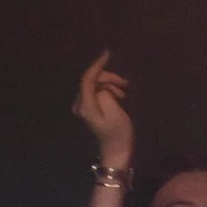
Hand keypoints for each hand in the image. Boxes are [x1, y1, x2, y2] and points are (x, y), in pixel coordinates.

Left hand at [72, 53, 134, 170]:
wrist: (116, 153)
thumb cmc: (118, 135)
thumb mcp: (116, 113)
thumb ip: (106, 95)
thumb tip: (103, 87)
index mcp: (85, 105)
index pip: (87, 78)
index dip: (97, 64)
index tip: (108, 53)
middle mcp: (80, 104)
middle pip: (92, 80)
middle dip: (108, 78)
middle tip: (126, 84)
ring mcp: (83, 107)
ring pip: (96, 85)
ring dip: (110, 85)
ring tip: (124, 94)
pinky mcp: (89, 109)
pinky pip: (97, 92)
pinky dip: (108, 91)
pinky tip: (118, 98)